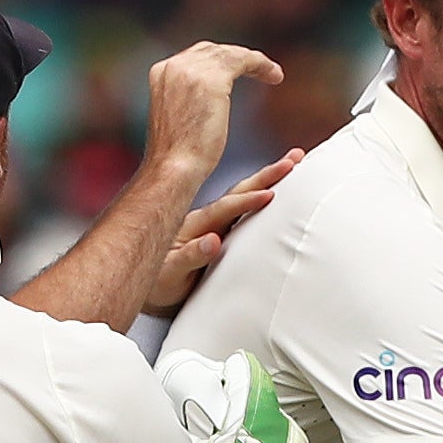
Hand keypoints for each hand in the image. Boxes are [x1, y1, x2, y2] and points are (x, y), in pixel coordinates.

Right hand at [143, 41, 283, 182]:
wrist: (175, 168)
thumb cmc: (178, 156)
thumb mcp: (179, 117)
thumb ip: (188, 99)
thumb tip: (205, 100)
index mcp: (161, 72)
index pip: (197, 55)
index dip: (221, 60)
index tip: (239, 68)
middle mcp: (174, 65)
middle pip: (213, 50)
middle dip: (237, 57)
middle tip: (259, 68)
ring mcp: (191, 70)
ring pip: (230, 54)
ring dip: (255, 62)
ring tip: (272, 74)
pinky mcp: (213, 79)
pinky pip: (244, 61)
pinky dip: (261, 65)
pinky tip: (275, 76)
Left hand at [149, 149, 300, 315]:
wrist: (149, 282)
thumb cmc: (158, 281)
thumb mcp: (169, 273)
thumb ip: (189, 257)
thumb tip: (212, 242)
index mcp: (194, 225)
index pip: (225, 209)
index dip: (247, 202)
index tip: (270, 195)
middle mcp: (206, 219)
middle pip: (239, 191)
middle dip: (267, 176)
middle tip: (293, 159)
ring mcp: (216, 224)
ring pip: (244, 195)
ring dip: (267, 179)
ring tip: (292, 163)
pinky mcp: (222, 232)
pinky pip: (245, 210)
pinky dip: (262, 195)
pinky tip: (279, 188)